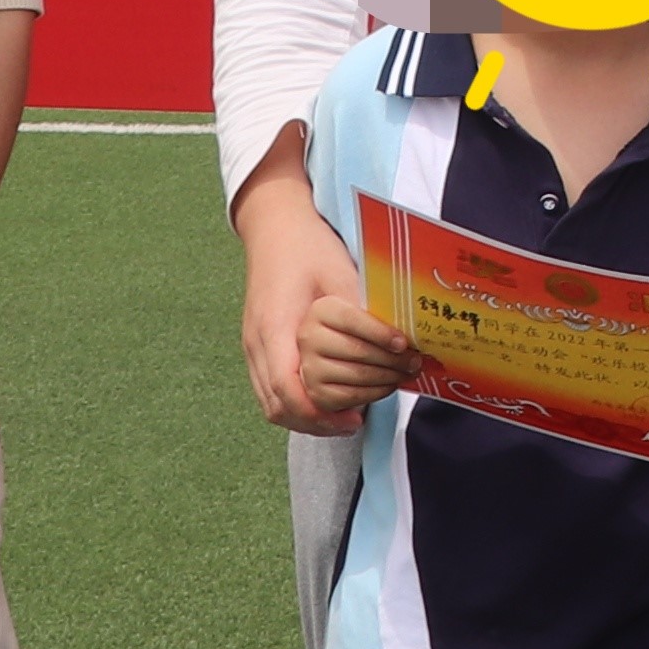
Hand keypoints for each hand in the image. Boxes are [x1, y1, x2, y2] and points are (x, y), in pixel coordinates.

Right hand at [240, 182, 417, 430]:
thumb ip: (359, 313)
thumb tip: (396, 345)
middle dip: (318, 423)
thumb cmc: (309, 246)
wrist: (275, 226)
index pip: (287, 388)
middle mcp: (258, 342)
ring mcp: (253, 345)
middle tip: (357, 422)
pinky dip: (297, 404)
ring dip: (307, 418)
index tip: (354, 419)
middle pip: (277, 406)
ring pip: (271, 404)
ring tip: (346, 419)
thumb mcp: (339, 273)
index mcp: (275, 325)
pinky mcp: (257, 345)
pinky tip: (326, 402)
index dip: (319, 413)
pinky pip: (270, 390)